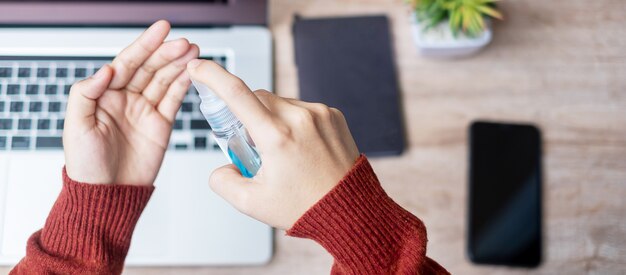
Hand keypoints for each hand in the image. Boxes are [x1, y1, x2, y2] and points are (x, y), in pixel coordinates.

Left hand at [64, 20, 198, 184]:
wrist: (107, 194)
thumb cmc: (86, 164)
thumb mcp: (75, 126)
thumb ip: (86, 93)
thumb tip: (107, 70)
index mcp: (105, 95)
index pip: (127, 62)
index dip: (144, 44)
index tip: (161, 29)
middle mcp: (126, 99)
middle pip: (150, 68)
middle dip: (167, 53)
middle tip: (184, 43)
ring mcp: (145, 111)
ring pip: (165, 81)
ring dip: (179, 65)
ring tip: (194, 52)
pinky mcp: (161, 125)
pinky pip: (174, 100)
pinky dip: (184, 85)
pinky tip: (192, 73)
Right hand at [187, 60, 359, 228]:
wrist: (350, 210)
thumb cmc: (306, 207)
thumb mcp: (252, 203)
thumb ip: (223, 181)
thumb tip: (222, 165)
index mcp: (277, 137)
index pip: (236, 94)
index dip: (212, 75)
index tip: (198, 66)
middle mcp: (299, 118)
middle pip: (257, 97)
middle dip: (246, 114)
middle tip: (252, 145)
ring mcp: (319, 114)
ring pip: (280, 103)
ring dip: (271, 119)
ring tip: (283, 153)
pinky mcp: (333, 115)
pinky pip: (302, 109)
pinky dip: (293, 122)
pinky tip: (301, 148)